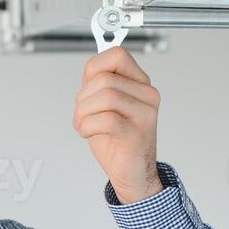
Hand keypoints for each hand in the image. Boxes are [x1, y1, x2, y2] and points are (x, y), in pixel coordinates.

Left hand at [73, 47, 162, 203]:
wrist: (132, 173)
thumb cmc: (117, 141)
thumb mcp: (104, 105)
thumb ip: (99, 84)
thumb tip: (92, 66)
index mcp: (140, 84)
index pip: (116, 56)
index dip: (94, 68)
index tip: (87, 87)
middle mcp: (147, 95)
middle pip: (104, 78)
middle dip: (82, 98)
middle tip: (81, 115)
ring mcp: (145, 113)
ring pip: (104, 95)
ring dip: (83, 113)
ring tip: (84, 125)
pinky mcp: (137, 132)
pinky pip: (105, 119)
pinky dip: (88, 125)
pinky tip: (89, 132)